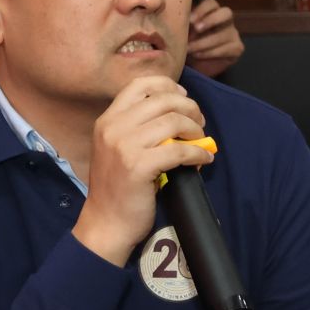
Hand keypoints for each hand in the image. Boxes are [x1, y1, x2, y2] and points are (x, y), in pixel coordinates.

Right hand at [71, 75, 213, 265]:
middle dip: (190, 108)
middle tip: (200, 123)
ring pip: (174, 121)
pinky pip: (179, 150)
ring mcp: (124, 146)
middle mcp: (113, 127)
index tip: (184, 98)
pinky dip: (198, 152)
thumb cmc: (117, 188)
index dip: (168, 86)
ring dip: (196, 130)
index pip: (140, 85)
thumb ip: (138, 128)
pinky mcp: (139, 166)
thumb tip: (180, 114)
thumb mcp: (116, 149)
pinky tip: (203, 159)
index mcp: (107, 120)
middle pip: (163, 100)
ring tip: (201, 141)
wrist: (106, 224)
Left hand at [185, 0, 244, 79]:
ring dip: (205, 42)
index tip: (190, 20)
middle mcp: (225, 20)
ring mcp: (232, 34)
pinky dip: (211, 52)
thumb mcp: (182, 33)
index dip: (202, 10)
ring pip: (225, 34)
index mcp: (211, 12)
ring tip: (190, 49)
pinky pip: (228, 48)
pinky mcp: (237, 48)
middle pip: (226, 12)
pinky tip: (198, 55)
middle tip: (196, 29)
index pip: (211, 3)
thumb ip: (181, 24)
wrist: (196, 67)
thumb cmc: (187, 45)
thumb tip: (171, 17)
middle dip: (211, 20)